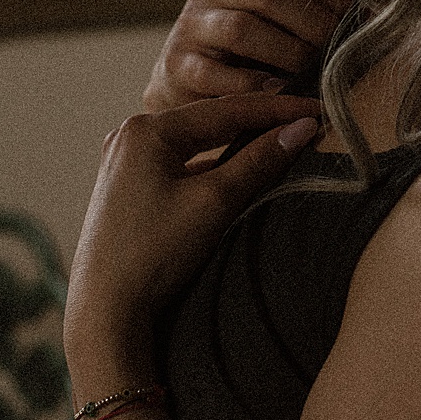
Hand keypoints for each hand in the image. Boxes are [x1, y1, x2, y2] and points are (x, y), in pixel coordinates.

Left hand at [65, 91, 321, 367]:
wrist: (104, 311)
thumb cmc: (154, 254)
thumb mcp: (214, 202)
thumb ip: (259, 160)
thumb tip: (300, 127)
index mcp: (145, 130)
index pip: (227, 110)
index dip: (277, 109)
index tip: (316, 108)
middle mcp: (130, 137)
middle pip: (209, 122)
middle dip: (258, 123)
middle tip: (304, 121)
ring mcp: (125, 162)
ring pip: (196, 144)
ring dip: (236, 145)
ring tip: (280, 142)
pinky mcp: (127, 188)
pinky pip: (181, 164)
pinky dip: (212, 166)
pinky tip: (238, 171)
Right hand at [144, 0, 355, 110]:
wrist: (188, 88)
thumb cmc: (253, 53)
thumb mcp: (281, 21)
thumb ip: (318, 12)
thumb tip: (380, 18)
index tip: (363, 28)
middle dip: (313, 26)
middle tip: (339, 56)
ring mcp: (190, 22)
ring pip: (242, 29)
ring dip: (286, 56)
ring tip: (313, 79)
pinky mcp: (175, 63)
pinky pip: (218, 75)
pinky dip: (254, 88)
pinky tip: (279, 97)